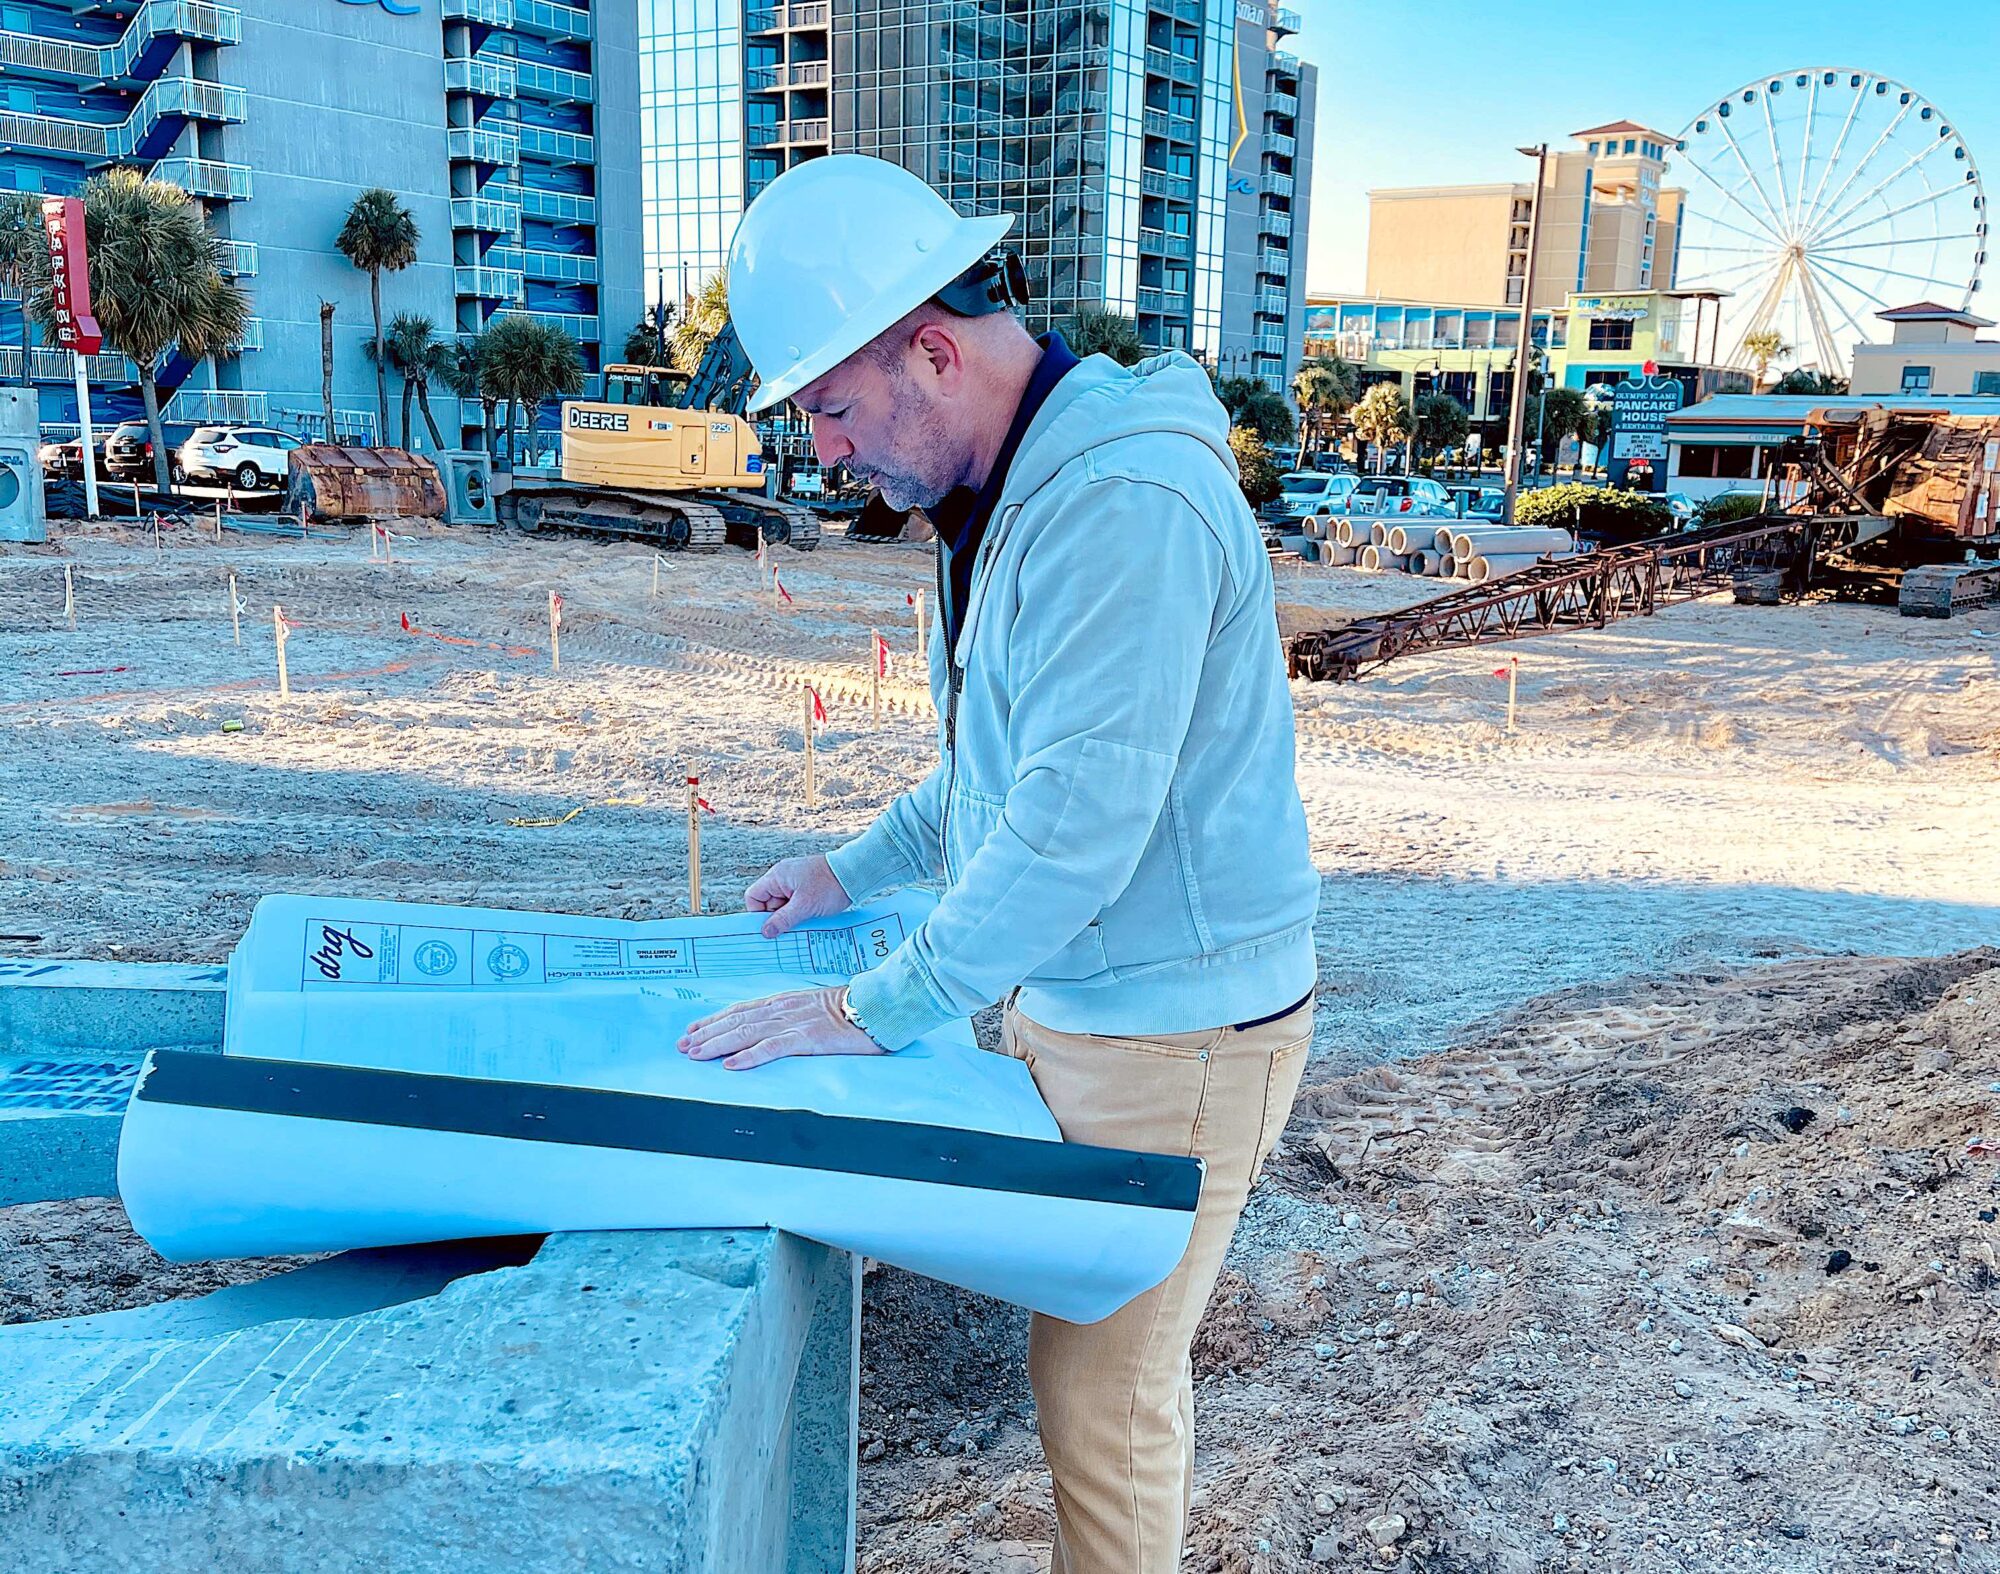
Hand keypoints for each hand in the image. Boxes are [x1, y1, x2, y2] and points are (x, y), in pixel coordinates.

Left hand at [677, 986, 882, 1070]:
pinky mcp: (806, 1038)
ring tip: (696, 1053)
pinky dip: (749, 1056)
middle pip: (736, 1020)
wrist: (874, 1007)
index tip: (692, 1030)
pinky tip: (732, 1064)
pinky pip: (772, 1048)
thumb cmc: (848, 1010)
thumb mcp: (812, 1008)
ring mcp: (792, 1023)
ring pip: (746, 1032)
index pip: (740, 1010)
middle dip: (706, 1033)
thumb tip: (769, 1029)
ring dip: (717, 1044)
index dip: (713, 1020)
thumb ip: (790, 1016)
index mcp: (783, 1002)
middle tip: (683, 1045)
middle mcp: (782, 1009)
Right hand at [744, 853, 851, 938]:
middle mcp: (783, 878)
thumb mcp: (804, 906)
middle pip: (768, 904)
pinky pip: (795, 905)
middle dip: (777, 918)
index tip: (769, 927)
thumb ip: (783, 920)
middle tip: (788, 930)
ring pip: (783, 907)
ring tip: (803, 924)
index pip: (753, 896)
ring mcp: (795, 883)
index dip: (757, 913)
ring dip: (790, 918)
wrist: (855, 874)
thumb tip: (765, 932)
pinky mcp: (806, 889)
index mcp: (777, 876)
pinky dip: (799, 914)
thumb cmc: (830, 885)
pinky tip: (809, 921)